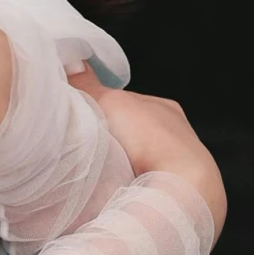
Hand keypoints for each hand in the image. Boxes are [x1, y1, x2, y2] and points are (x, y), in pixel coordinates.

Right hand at [69, 69, 227, 238]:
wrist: (181, 189)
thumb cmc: (150, 139)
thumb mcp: (110, 103)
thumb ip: (88, 86)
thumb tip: (72, 62)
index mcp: (164, 107)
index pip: (124, 103)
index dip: (99, 109)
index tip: (81, 119)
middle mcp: (176, 133)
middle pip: (130, 131)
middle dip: (110, 138)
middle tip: (87, 147)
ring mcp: (178, 164)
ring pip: (136, 159)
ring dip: (119, 164)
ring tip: (102, 173)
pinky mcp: (177, 192)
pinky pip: (143, 183)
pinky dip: (129, 184)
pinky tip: (117, 190)